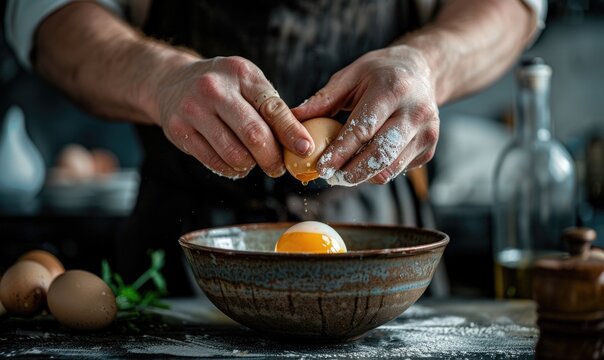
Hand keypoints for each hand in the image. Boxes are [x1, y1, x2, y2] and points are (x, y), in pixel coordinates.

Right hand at [155, 56, 313, 178]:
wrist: (171, 82)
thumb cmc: (223, 88)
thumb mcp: (248, 84)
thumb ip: (272, 109)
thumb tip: (300, 144)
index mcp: (241, 73)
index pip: (272, 108)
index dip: (292, 132)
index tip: (305, 149)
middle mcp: (215, 89)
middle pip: (254, 135)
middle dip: (272, 158)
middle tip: (278, 168)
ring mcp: (193, 109)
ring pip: (234, 154)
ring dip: (250, 165)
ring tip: (253, 162)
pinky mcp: (179, 130)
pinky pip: (214, 162)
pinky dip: (231, 169)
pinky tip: (235, 163)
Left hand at [293, 45, 438, 185]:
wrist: (422, 71)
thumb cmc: (379, 73)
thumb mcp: (350, 76)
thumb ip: (322, 99)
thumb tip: (292, 118)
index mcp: (393, 90)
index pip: (363, 129)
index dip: (340, 152)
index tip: (321, 168)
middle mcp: (415, 112)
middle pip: (379, 155)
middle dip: (350, 172)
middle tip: (330, 177)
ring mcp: (427, 133)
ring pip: (389, 169)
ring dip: (362, 176)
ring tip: (343, 171)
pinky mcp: (429, 148)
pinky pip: (397, 170)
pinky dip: (377, 171)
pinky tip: (365, 161)